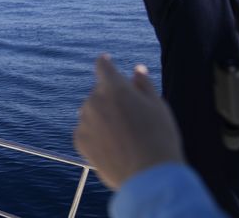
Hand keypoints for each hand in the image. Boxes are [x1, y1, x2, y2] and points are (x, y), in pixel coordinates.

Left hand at [73, 55, 183, 190]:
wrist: (150, 176)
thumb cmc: (159, 138)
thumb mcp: (158, 107)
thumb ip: (144, 85)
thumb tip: (137, 70)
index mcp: (114, 88)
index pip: (103, 66)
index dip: (106, 63)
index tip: (107, 62)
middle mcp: (95, 100)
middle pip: (99, 92)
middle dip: (110, 97)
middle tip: (130, 117)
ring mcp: (84, 120)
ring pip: (91, 111)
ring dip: (102, 116)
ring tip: (124, 136)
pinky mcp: (79, 139)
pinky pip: (85, 130)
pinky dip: (95, 134)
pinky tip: (113, 146)